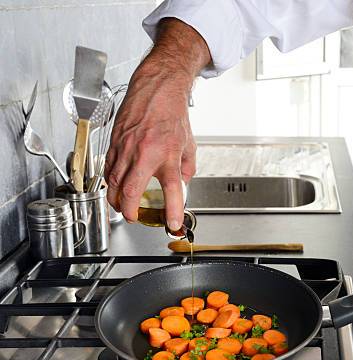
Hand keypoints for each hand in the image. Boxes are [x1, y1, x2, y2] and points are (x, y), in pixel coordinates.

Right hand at [105, 18, 209, 230]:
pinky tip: (114, 186)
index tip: (173, 224)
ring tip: (121, 206)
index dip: (172, 211)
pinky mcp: (114, 141)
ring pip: (112, 181)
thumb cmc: (172, 113)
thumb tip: (181, 186)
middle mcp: (145, 153)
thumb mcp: (188, 145)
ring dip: (115, 199)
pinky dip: (109, 181)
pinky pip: (108, 167)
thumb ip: (186, 169)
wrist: (157, 87)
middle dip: (129, 211)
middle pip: (130, 190)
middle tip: (134, 218)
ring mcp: (126, 147)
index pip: (171, 190)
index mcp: (167, 155)